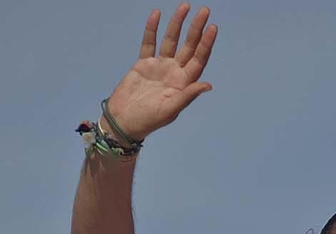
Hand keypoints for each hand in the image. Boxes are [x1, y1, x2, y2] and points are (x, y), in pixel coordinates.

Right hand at [103, 5, 218, 141]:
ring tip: (184, 6)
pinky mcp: (143, 64)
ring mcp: (159, 67)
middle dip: (196, 29)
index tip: (212, 28)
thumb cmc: (147, 120)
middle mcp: (174, 72)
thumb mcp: (170, 109)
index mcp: (183, 83)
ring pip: (171, 40)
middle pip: (188, 46)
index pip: (198, 59)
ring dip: (177, 24)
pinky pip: (149, 43)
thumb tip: (207, 85)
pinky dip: (152, 29)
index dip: (206, 44)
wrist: (123, 120)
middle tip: (204, 11)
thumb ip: (187, 95)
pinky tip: (157, 14)